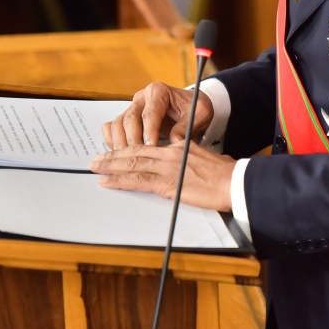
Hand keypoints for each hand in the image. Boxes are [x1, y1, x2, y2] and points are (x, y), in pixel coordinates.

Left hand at [90, 142, 234, 211]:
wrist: (234, 182)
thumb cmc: (226, 174)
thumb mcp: (206, 161)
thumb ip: (193, 160)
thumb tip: (191, 166)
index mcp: (178, 147)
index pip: (147, 146)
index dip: (129, 149)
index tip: (117, 152)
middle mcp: (170, 154)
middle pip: (135, 152)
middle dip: (113, 156)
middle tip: (96, 159)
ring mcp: (168, 167)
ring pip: (131, 163)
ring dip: (110, 166)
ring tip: (95, 167)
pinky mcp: (168, 183)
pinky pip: (137, 180)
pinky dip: (119, 180)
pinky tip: (107, 181)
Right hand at [101, 82, 213, 148]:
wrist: (192, 109)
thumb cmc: (194, 109)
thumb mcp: (199, 114)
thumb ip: (186, 126)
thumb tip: (175, 140)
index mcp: (158, 92)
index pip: (150, 113)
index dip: (149, 131)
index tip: (152, 146)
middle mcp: (142, 98)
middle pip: (129, 119)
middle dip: (133, 140)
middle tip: (140, 157)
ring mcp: (132, 108)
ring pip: (118, 124)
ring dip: (121, 143)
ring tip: (130, 159)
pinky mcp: (126, 119)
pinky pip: (111, 128)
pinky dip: (112, 141)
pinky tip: (121, 154)